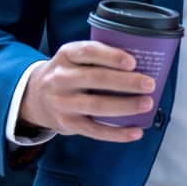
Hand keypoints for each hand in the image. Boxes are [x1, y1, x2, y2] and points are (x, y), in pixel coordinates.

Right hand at [18, 40, 154, 142]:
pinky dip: (117, 133)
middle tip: (150, 84)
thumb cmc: (69, 73)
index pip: (88, 52)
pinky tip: (136, 132)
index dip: (111, 56)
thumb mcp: (75, 58)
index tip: (133, 62)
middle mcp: (61, 78)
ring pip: (97, 105)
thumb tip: (143, 62)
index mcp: (67, 55)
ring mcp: (63, 102)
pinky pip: (95, 130)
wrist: (36, 97)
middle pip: (96, 78)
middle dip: (126, 82)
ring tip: (148, 104)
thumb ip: (99, 57)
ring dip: (125, 105)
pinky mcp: (67, 123)